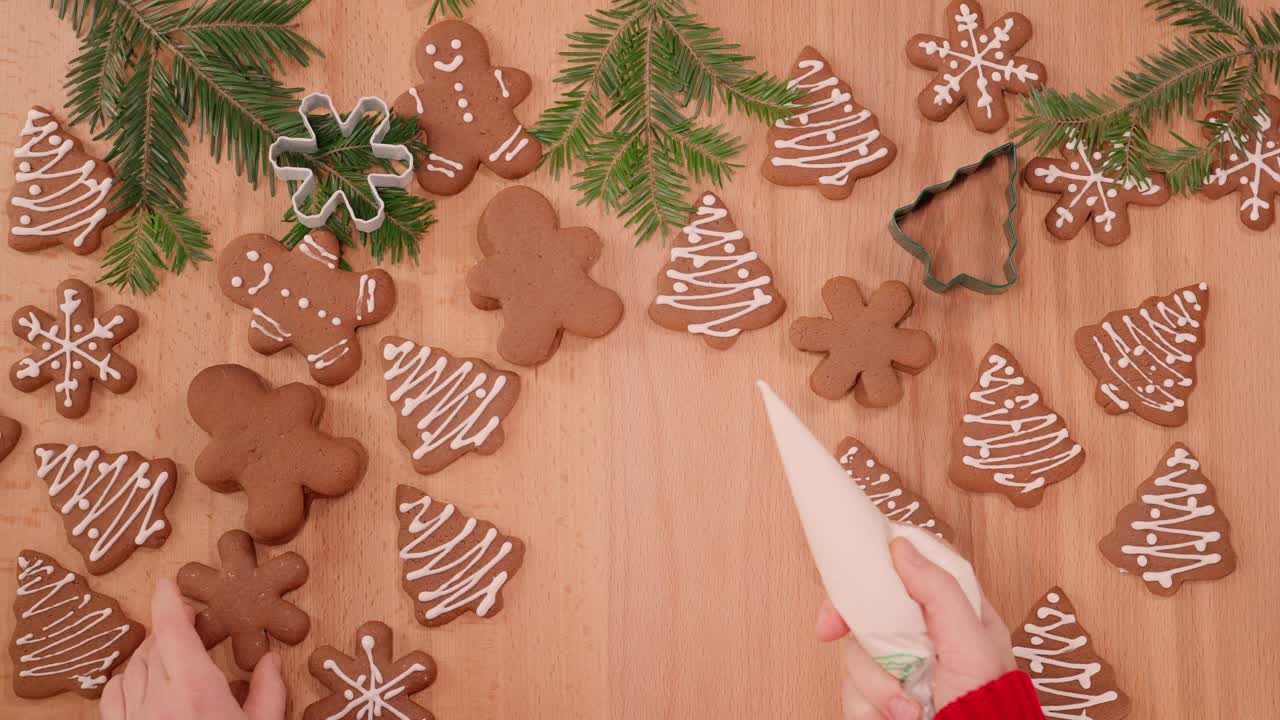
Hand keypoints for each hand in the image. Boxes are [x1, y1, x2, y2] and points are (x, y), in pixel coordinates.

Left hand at [100, 578, 286, 719]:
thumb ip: (268, 691)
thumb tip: (270, 659)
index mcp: (195, 690)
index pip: (172, 629)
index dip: (169, 600)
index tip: (170, 583)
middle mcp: (156, 700)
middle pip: (153, 646)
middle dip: (171, 631)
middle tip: (194, 630)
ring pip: (129, 670)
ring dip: (148, 656)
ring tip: (170, 658)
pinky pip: (112, 698)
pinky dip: (125, 682)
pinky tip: (141, 687)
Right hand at [815, 538, 1015, 719]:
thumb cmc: (987, 705)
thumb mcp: (972, 642)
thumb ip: (940, 591)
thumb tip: (901, 547)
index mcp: (950, 612)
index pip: (904, 571)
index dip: (873, 568)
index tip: (850, 576)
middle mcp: (920, 638)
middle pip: (867, 609)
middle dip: (855, 628)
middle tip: (830, 629)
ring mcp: (898, 668)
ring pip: (855, 653)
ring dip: (875, 683)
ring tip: (907, 706)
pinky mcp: (879, 699)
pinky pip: (851, 690)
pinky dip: (868, 707)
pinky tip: (896, 717)